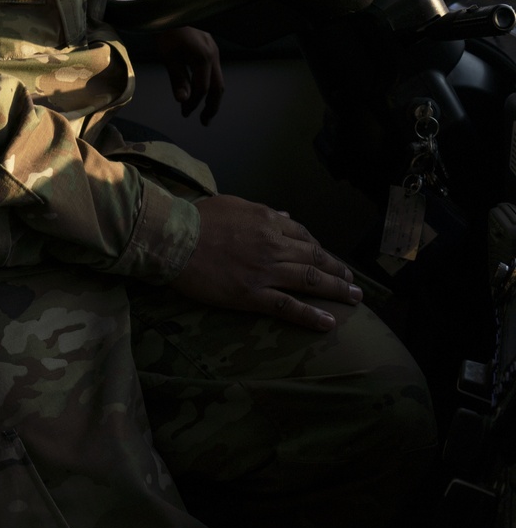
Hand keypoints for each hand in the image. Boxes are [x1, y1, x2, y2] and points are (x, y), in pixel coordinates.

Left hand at [154, 27, 223, 124]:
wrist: (170, 10)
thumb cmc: (166, 32)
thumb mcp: (168, 56)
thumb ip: (177, 79)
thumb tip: (183, 100)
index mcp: (203, 57)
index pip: (202, 88)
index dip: (194, 103)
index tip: (184, 113)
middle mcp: (214, 54)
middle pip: (218, 87)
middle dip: (211, 106)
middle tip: (204, 121)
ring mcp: (215, 51)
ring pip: (219, 80)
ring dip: (212, 97)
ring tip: (204, 112)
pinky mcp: (211, 48)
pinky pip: (215, 71)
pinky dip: (210, 85)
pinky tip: (201, 91)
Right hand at [170, 194, 361, 331]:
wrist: (174, 239)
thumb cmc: (197, 218)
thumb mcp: (233, 204)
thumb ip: (263, 212)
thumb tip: (286, 216)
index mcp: (268, 221)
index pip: (303, 235)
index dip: (319, 248)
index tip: (326, 258)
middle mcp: (273, 245)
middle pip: (315, 258)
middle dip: (338, 270)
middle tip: (353, 281)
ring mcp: (265, 271)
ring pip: (309, 281)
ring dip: (336, 290)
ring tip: (354, 298)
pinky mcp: (252, 294)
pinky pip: (288, 306)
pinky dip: (311, 315)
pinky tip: (329, 322)